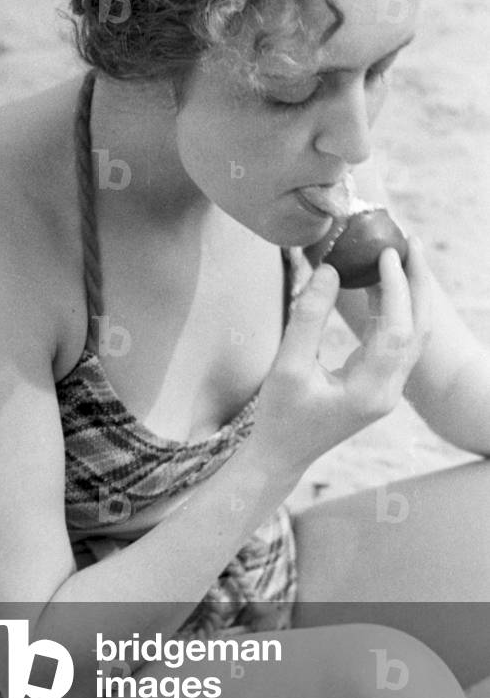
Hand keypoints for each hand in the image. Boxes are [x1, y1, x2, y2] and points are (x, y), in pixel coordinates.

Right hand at [252, 235, 431, 477]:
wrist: (281, 454)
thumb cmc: (280, 415)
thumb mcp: (288, 365)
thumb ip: (308, 318)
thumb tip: (329, 271)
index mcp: (370, 390)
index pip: (397, 330)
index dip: (396, 287)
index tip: (386, 253)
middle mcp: (388, 391)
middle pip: (418, 329)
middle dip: (417, 284)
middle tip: (410, 242)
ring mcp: (386, 390)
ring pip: (412, 335)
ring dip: (409, 295)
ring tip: (398, 256)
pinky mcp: (377, 385)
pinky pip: (396, 341)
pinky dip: (394, 310)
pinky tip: (380, 285)